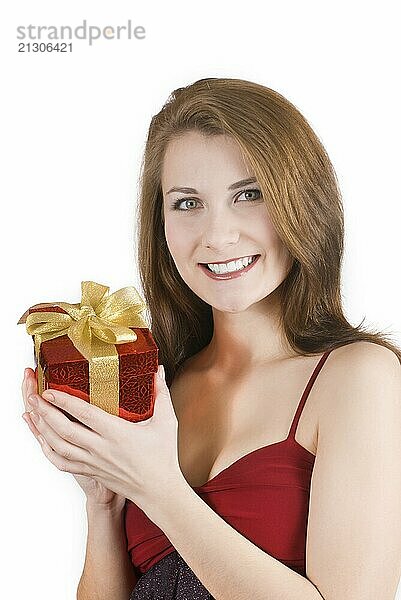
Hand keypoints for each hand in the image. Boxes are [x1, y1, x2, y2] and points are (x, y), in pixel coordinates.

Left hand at [21, 365, 183, 517]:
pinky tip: (42, 440)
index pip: (85, 414)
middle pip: (65, 429)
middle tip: (33, 397)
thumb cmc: (163, 458)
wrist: (159, 491)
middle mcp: (101, 448)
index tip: (50, 391)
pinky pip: (63, 463)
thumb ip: (161, 394)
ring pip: (60, 446)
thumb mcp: (166, 422)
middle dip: (45, 412)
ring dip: (42, 429)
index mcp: (117, 433)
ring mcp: (94, 462)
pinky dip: (49, 451)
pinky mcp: (91, 471)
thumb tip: (160, 371)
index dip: (65, 402)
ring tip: (31, 413)